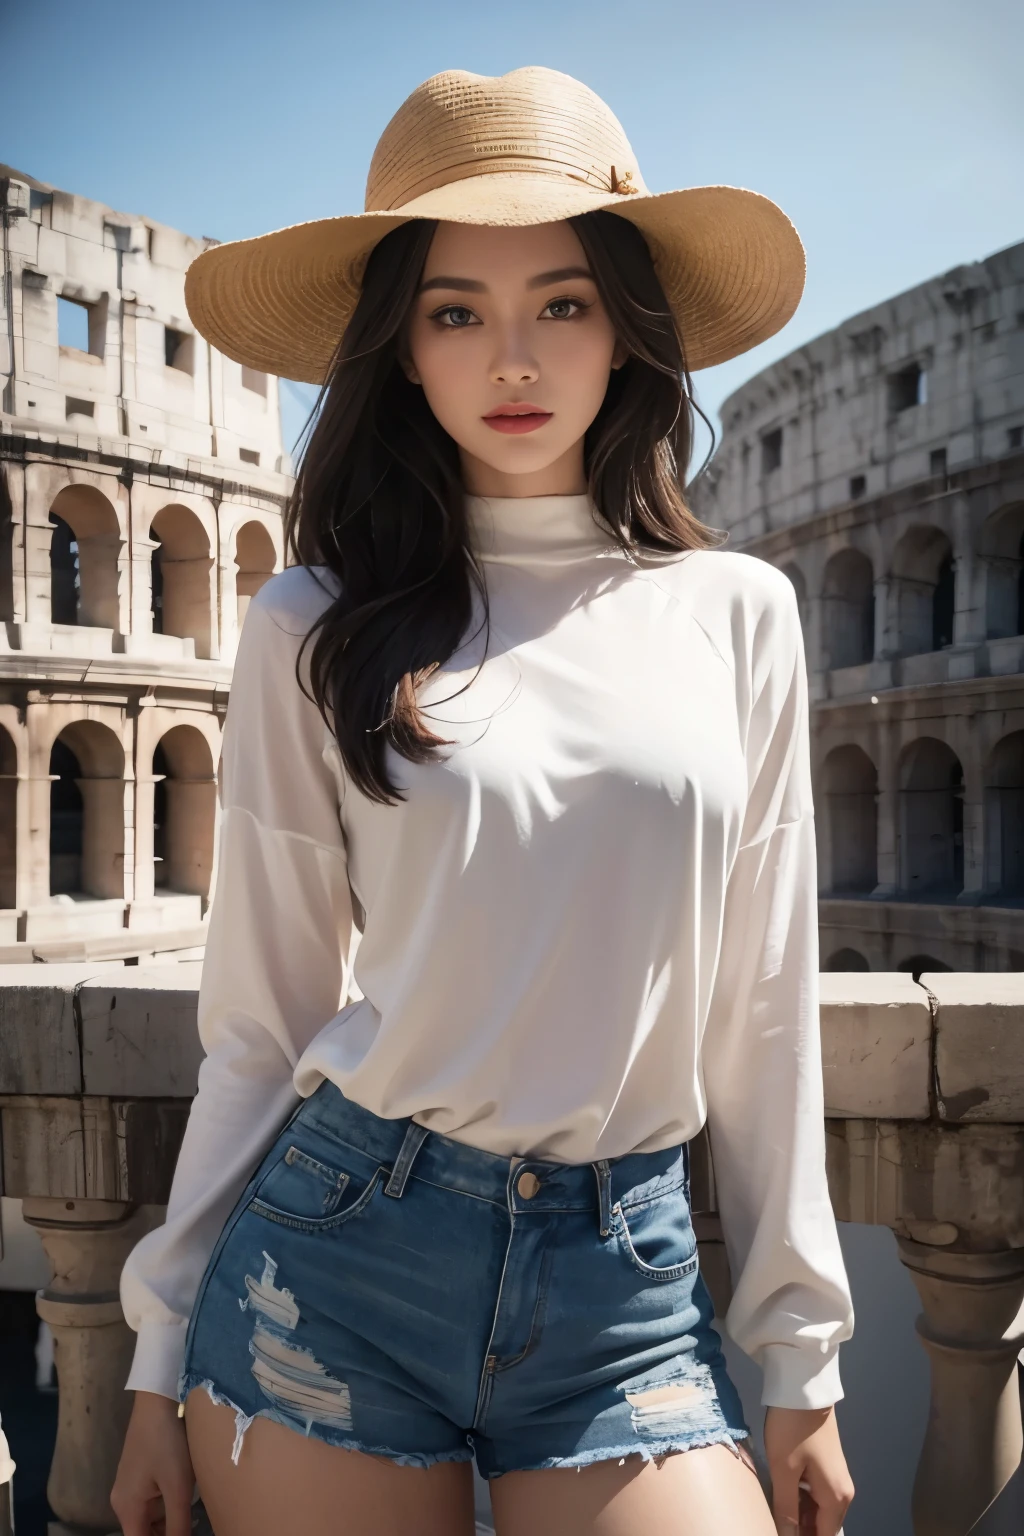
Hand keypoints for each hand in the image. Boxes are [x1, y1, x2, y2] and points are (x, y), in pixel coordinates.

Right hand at [111, 1391, 194, 1535]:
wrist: (158, 1399)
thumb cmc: (168, 1442)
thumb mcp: (178, 1487)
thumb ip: (178, 1524)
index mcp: (126, 1508)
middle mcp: (121, 1500)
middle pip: (143, 1531)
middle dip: (166, 1533)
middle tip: (190, 1528)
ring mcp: (128, 1484)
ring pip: (149, 1516)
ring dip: (167, 1520)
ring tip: (191, 1518)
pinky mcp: (137, 1471)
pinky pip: (150, 1499)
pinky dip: (166, 1504)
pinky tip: (185, 1498)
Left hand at [763, 1405, 853, 1534]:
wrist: (804, 1389)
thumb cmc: (792, 1430)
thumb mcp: (784, 1471)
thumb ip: (786, 1510)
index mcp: (836, 1499)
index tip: (779, 1533)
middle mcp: (842, 1493)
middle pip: (823, 1526)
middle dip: (801, 1529)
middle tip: (774, 1520)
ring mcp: (836, 1479)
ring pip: (818, 1511)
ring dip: (798, 1515)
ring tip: (774, 1510)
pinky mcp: (827, 1467)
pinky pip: (815, 1495)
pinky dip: (800, 1500)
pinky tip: (780, 1495)